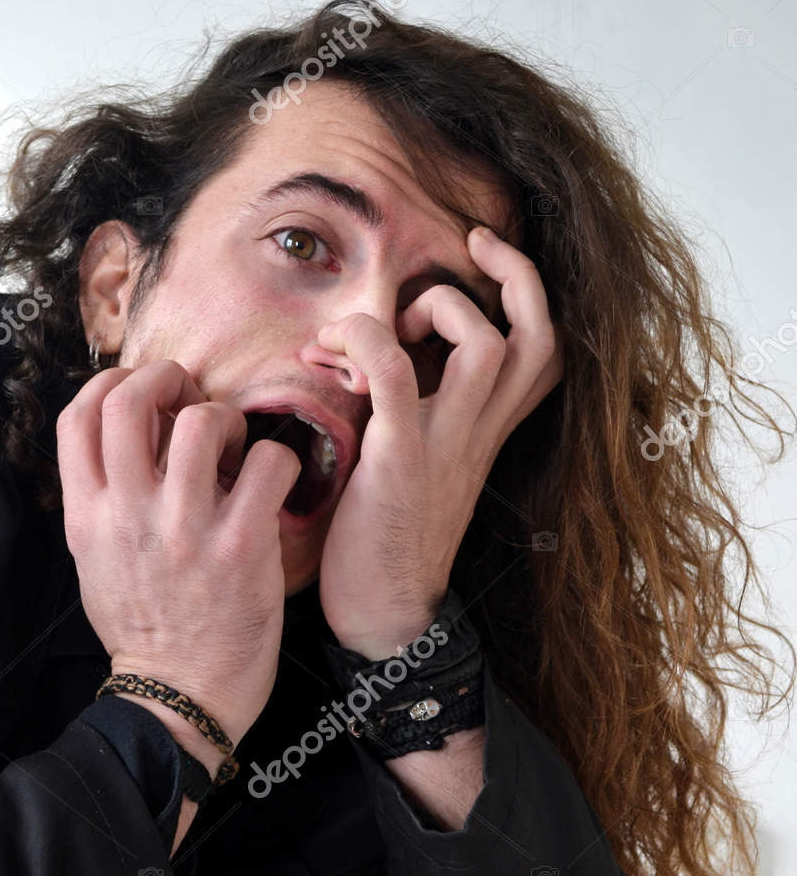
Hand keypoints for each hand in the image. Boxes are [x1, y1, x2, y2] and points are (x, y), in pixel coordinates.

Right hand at [56, 358, 300, 746]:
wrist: (179, 698)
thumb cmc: (145, 629)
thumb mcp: (96, 563)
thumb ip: (104, 502)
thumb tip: (130, 443)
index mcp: (88, 516)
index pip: (78, 414)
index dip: (112, 384)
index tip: (142, 394)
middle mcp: (129, 514)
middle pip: (131, 399)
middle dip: (168, 379)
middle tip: (192, 397)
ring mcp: (184, 529)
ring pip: (202, 420)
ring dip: (226, 420)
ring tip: (235, 451)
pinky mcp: (239, 547)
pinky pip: (267, 463)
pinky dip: (277, 461)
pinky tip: (271, 485)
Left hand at [315, 225, 563, 657]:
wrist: (383, 620)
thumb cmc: (384, 546)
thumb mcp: (415, 469)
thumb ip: (417, 417)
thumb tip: (376, 364)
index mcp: (485, 435)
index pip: (545, 353)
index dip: (527, 294)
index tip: (482, 261)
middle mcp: (478, 434)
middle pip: (541, 337)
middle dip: (513, 275)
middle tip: (463, 255)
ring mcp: (445, 446)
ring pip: (485, 345)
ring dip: (438, 310)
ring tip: (391, 326)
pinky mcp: (400, 460)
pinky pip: (394, 373)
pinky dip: (363, 341)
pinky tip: (331, 352)